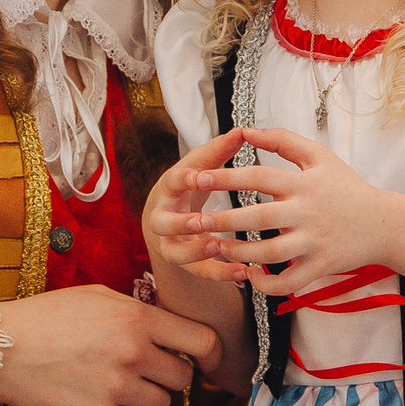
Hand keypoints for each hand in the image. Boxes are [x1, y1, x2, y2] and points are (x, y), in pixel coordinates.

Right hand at [0, 285, 217, 405]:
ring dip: (143, 400)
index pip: (202, 342)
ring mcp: (116, 388)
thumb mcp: (97, 297)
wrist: (1, 349)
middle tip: (141, 371)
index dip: (210, 355)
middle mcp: (133, 353)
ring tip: (114, 386)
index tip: (206, 363)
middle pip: (182, 379)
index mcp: (137, 319)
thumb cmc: (47, 316)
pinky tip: (98, 404)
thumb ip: (139, 311)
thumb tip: (171, 329)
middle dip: (167, 376)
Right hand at [143, 127, 261, 284]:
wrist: (168, 220)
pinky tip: (243, 272)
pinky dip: (220, 274)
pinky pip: (199, 272)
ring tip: (220, 247)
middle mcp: (163, 218)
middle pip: (162, 223)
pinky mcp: (186, 263)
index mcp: (169, 190)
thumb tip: (242, 131)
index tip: (199, 177)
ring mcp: (171, 243)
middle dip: (180, 223)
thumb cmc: (187, 188)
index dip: (184, 180)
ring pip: (176, 253)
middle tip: (202, 221)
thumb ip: (218, 151)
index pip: (172, 182)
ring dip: (197, 252)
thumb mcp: (198, 167)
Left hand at [163, 126, 404, 296]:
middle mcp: (307, 213)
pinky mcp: (320, 267)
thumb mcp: (319, 157)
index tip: (196, 177)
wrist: (385, 224)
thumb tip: (246, 130)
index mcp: (303, 184)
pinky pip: (288, 281)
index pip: (258, 177)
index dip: (225, 177)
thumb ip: (283, 140)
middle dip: (222, 220)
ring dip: (239, 253)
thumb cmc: (347, 188)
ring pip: (269, 253)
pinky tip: (250, 275)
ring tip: (218, 248)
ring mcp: (314, 242)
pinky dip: (266, 283)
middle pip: (257, 218)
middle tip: (193, 221)